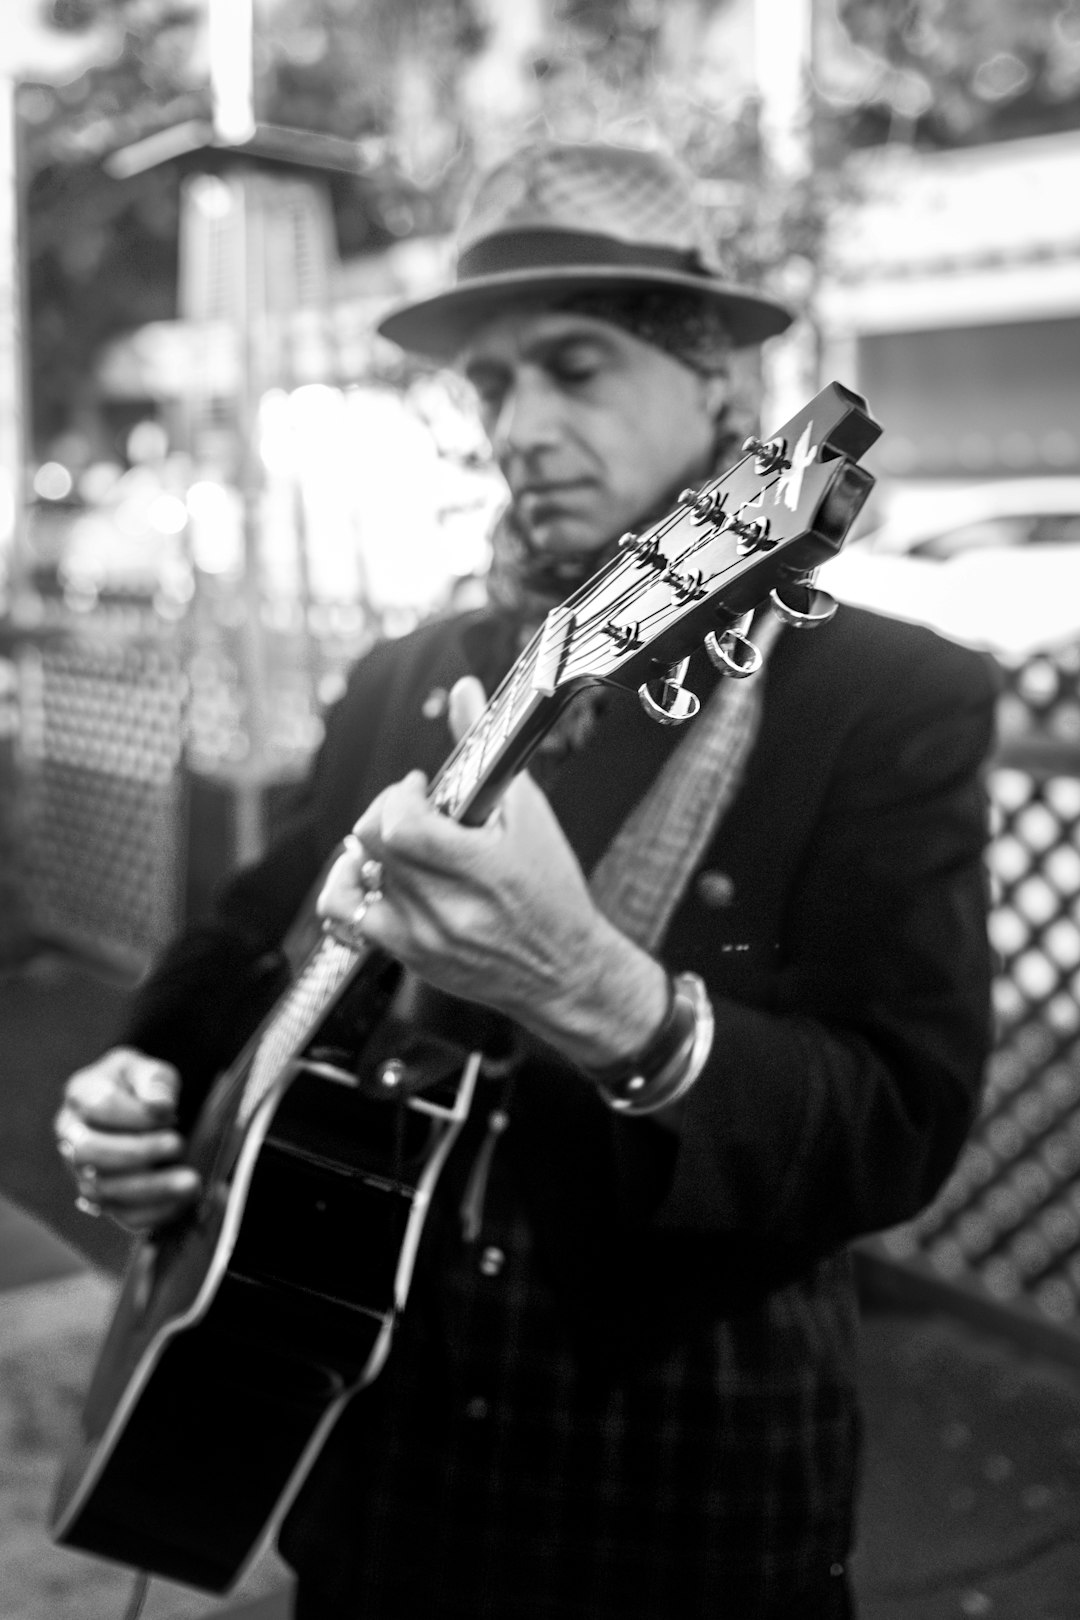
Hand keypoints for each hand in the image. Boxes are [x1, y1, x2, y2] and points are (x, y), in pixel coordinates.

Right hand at [54, 1047, 200, 1233]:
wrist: (141, 1109)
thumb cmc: (142, 1085)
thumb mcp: (149, 1068)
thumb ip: (154, 1080)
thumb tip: (160, 1105)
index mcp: (80, 1095)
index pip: (98, 1106)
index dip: (135, 1113)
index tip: (169, 1113)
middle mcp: (72, 1136)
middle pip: (90, 1152)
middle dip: (138, 1152)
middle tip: (178, 1144)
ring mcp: (82, 1172)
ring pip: (101, 1189)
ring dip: (150, 1188)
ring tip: (191, 1181)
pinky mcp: (104, 1200)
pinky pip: (121, 1215)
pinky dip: (153, 1212)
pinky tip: (183, 1202)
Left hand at [318, 677, 668, 1070]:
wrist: (565, 971)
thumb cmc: (553, 891)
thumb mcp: (531, 815)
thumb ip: (488, 751)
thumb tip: (462, 690)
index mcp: (480, 870)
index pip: (398, 827)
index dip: (399, 797)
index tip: (421, 789)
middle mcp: (445, 908)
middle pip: (370, 844)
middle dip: (385, 813)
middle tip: (413, 810)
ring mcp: (422, 938)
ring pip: (355, 878)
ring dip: (368, 850)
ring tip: (398, 846)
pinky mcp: (410, 958)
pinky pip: (349, 918)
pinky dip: (352, 888)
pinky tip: (377, 877)